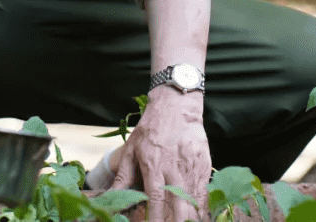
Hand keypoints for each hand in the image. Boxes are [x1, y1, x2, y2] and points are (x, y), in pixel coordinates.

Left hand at [110, 88, 210, 221]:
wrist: (176, 106)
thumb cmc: (151, 128)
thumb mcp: (132, 149)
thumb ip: (123, 176)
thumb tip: (110, 196)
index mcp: (154, 163)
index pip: (156, 197)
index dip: (156, 217)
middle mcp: (174, 167)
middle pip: (179, 202)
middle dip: (177, 221)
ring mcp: (191, 166)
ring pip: (194, 200)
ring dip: (189, 216)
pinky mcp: (204, 165)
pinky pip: (205, 192)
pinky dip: (202, 207)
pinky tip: (197, 217)